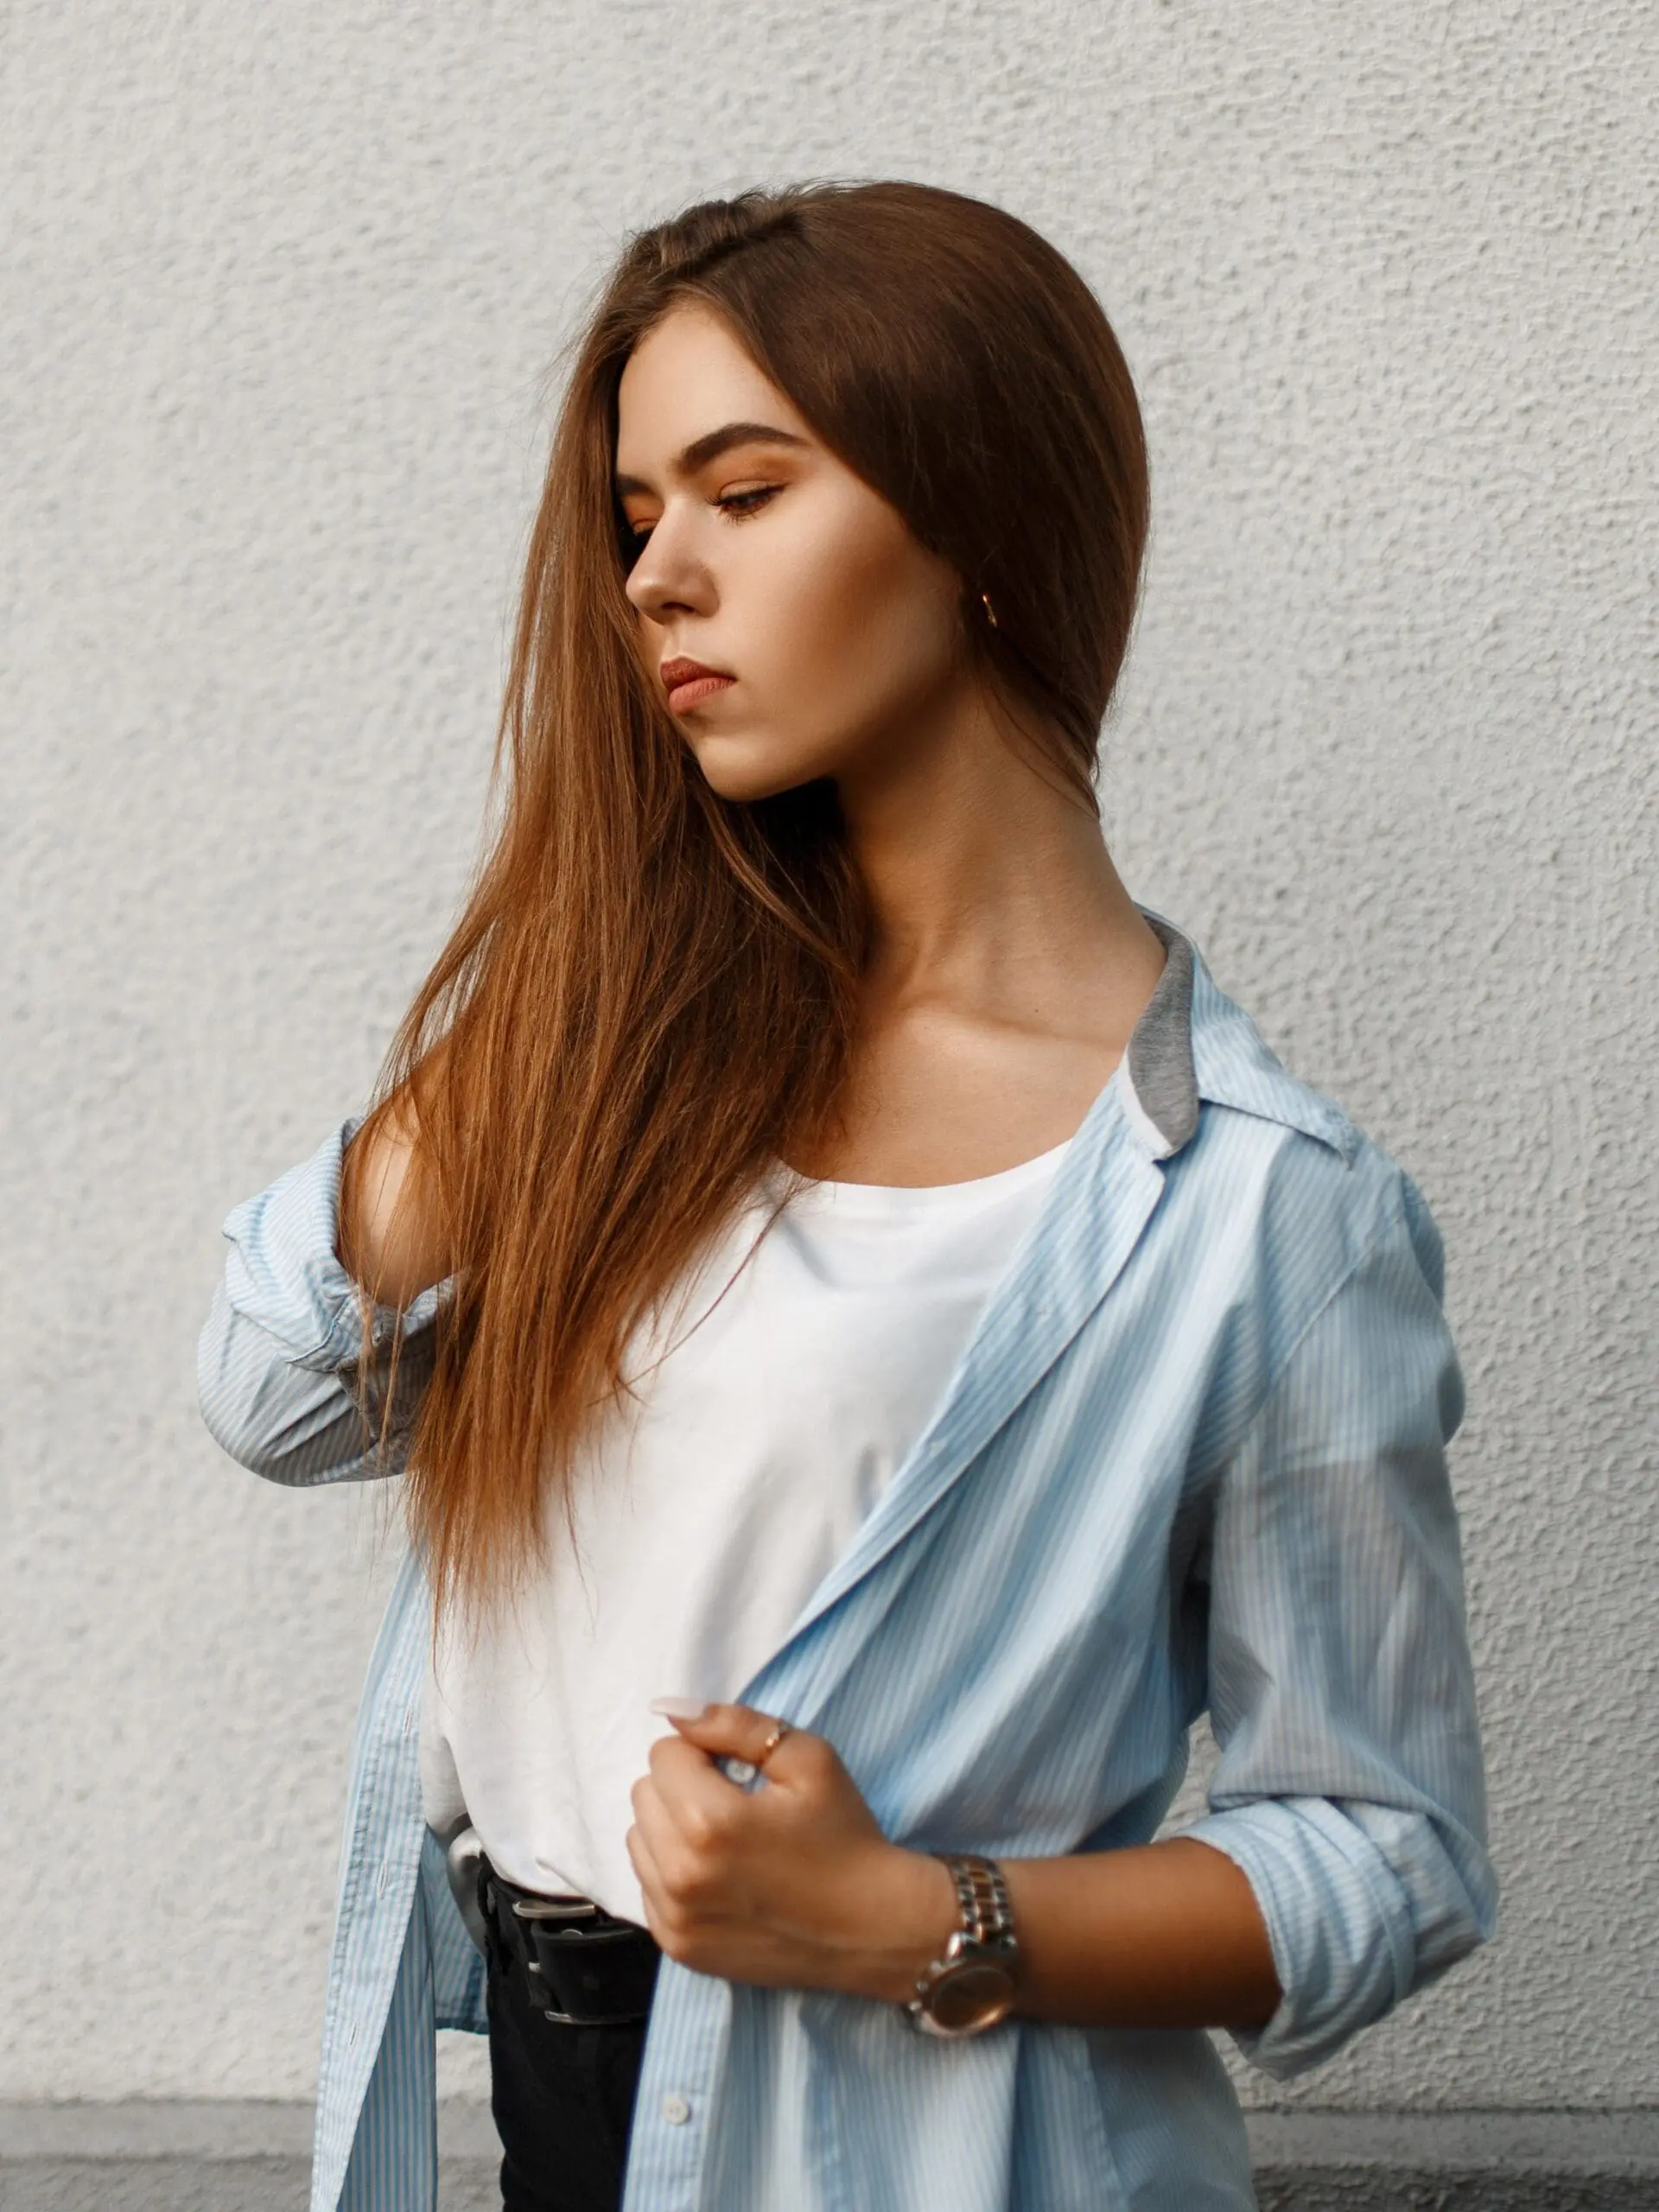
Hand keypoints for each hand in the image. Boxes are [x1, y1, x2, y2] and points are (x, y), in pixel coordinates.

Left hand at [626, 1702, 953, 2000]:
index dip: (705, 1754)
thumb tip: (670, 1710)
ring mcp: (675, 1918)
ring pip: (639, 1839)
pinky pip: (648, 1886)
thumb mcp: (807, 1759)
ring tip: (726, 1843)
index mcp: (709, 1821)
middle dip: (683, 1787)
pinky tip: (720, 1878)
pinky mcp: (677, 1947)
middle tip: (736, 1806)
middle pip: (644, 1794)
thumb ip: (734, 1724)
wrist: (871, 1928)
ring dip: (672, 1830)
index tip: (741, 1775)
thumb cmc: (844, 1836)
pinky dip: (673, 1873)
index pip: (664, 1754)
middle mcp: (680, 1874)